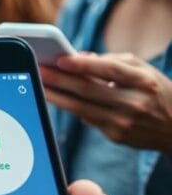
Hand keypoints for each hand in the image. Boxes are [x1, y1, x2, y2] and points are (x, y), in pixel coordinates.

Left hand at [41, 53, 171, 153]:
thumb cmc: (155, 90)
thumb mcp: (142, 70)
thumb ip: (112, 61)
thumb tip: (79, 58)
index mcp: (144, 81)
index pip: (110, 70)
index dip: (83, 64)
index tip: (60, 58)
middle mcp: (135, 103)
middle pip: (89, 90)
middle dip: (59, 79)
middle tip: (38, 69)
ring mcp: (125, 123)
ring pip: (82, 108)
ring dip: (57, 96)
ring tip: (39, 84)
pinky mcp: (117, 136)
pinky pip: (88, 119)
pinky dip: (72, 107)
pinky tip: (57, 98)